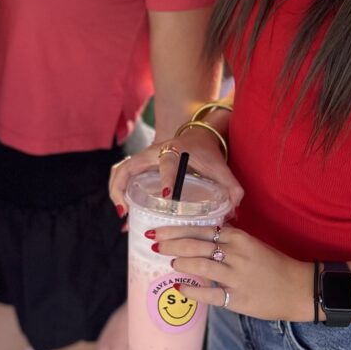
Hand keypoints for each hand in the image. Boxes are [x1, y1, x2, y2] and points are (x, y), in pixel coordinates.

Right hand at [109, 127, 243, 217]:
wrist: (198, 134)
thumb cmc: (207, 151)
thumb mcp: (220, 166)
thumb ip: (231, 186)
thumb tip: (234, 210)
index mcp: (174, 151)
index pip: (168, 164)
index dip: (167, 180)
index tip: (168, 197)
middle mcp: (153, 153)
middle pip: (128, 166)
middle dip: (122, 189)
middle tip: (126, 212)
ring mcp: (144, 159)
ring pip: (120, 171)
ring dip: (116, 191)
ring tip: (123, 215)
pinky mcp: (141, 165)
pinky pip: (123, 176)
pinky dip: (119, 192)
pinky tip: (125, 215)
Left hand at [153, 223, 311, 321]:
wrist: (298, 288)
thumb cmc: (272, 263)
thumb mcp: (251, 243)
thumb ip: (226, 239)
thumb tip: (196, 236)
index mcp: (237, 237)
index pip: (200, 229)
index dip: (175, 230)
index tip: (157, 231)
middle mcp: (235, 253)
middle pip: (195, 246)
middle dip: (171, 245)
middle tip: (154, 245)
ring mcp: (237, 276)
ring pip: (200, 267)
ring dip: (181, 264)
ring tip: (170, 263)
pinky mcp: (239, 298)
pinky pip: (210, 294)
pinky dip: (192, 291)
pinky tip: (180, 288)